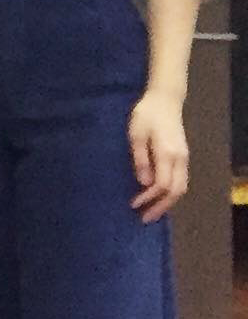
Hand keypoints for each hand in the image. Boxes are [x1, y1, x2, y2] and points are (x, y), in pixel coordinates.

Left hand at [129, 90, 189, 222]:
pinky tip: (158, 197)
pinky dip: (170, 193)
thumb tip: (143, 183)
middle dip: (161, 207)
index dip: (149, 198)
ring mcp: (184, 158)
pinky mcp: (182, 156)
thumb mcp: (136, 135)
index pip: (162, 185)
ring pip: (181, 187)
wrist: (165, 100)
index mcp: (168, 154)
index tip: (134, 205)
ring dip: (167, 202)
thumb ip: (140, 159)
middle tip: (144, 219)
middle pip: (176, 191)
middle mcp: (180, 159)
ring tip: (151, 212)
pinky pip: (180, 180)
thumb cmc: (146, 115)